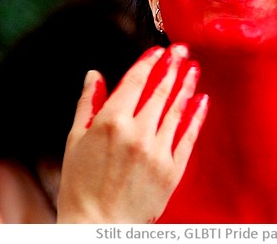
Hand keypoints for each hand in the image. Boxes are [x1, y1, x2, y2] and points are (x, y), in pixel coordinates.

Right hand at [56, 44, 208, 222]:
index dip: (148, 62)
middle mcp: (137, 133)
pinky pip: (188, 137)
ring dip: (187, 85)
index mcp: (111, 123)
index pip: (135, 81)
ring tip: (194, 68)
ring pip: (177, 110)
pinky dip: (196, 116)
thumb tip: (94, 76)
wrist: (98, 225)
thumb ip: (87, 104)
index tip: (158, 51)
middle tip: (182, 50)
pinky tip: (202, 101)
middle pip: (160, 91)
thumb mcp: (74, 141)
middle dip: (173, 66)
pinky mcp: (172, 169)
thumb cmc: (80, 186)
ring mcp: (158, 151)